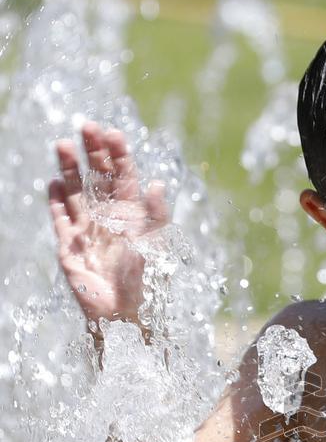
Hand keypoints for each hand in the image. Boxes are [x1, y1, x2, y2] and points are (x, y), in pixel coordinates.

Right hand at [47, 121, 169, 330]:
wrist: (126, 315)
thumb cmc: (147, 283)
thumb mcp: (158, 246)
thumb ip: (157, 215)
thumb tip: (157, 183)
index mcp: (132, 214)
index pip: (123, 176)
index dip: (118, 154)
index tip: (112, 133)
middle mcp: (108, 217)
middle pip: (97, 177)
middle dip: (92, 152)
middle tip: (85, 126)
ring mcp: (87, 229)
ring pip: (75, 191)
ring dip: (68, 168)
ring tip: (61, 144)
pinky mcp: (70, 247)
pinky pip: (60, 219)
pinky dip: (55, 201)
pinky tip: (52, 183)